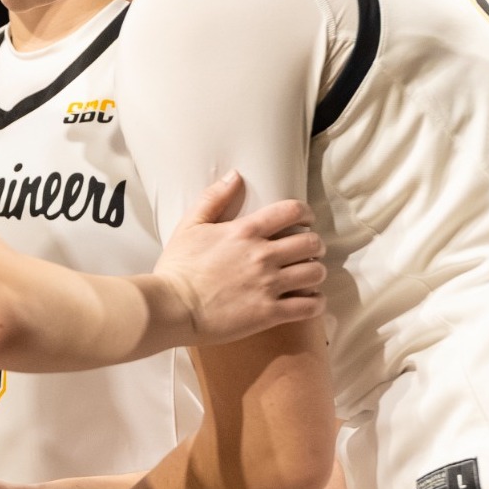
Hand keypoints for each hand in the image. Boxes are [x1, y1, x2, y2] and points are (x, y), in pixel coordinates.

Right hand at [153, 172, 325, 343]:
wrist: (172, 306)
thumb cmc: (178, 267)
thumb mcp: (190, 225)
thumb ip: (214, 198)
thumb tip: (235, 176)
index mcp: (245, 231)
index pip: (291, 211)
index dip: (305, 213)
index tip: (305, 220)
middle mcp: (263, 255)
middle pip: (311, 243)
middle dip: (314, 244)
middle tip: (308, 250)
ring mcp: (268, 285)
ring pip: (315, 273)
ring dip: (316, 272)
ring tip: (308, 275)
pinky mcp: (270, 313)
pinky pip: (309, 306)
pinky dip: (315, 302)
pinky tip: (309, 299)